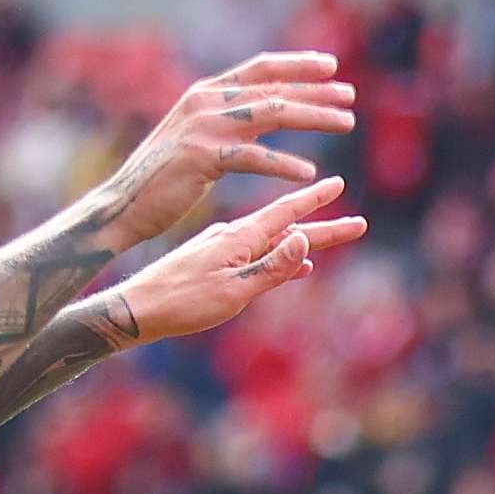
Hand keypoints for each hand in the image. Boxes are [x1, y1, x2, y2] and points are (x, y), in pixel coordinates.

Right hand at [83, 51, 357, 251]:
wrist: (124, 204)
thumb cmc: (164, 177)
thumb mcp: (197, 136)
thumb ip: (227, 121)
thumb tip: (259, 114)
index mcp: (207, 92)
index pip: (261, 67)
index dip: (298, 64)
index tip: (331, 66)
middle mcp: (206, 101)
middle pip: (273, 87)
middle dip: (316, 91)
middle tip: (350, 97)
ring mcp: (203, 127)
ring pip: (271, 114)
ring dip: (313, 117)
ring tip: (346, 123)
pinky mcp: (202, 157)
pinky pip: (253, 157)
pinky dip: (283, 163)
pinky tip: (307, 173)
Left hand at [96, 176, 365, 343]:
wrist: (136, 309)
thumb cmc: (183, 302)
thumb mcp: (232, 289)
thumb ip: (271, 267)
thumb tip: (306, 239)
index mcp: (239, 238)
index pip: (286, 213)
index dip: (316, 201)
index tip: (341, 184)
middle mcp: (233, 237)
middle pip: (288, 228)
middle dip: (324, 227)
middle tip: (358, 223)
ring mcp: (223, 249)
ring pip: (273, 242)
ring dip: (304, 243)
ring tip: (330, 241)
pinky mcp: (213, 263)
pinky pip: (256, 257)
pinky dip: (279, 259)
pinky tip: (292, 267)